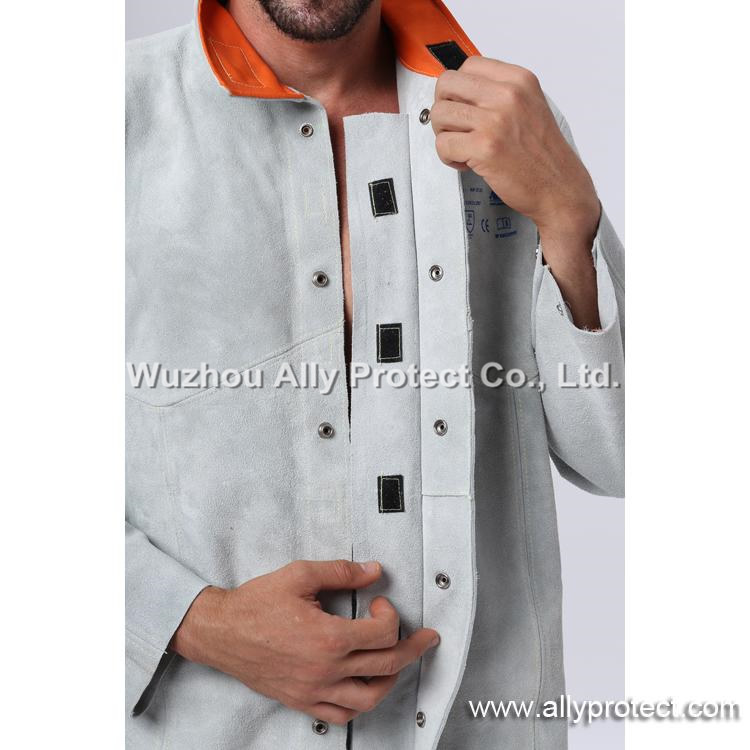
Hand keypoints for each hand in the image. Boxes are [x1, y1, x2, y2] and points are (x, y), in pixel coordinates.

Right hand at [171, 560, 439, 725]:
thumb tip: (373, 571)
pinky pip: (341, 715)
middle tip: (426, 638)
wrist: (221, 632)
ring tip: (397, 663)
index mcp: (328, 637)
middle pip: (387, 665)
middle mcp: (326, 668)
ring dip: (392, 679)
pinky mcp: (303, 700)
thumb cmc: (255, 604)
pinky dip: (360, 704)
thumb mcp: (299, 575)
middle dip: (414, 649)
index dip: (390, 613)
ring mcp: (315, 689)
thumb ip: (341, 572)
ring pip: (370, 697)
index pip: (383, 632)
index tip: (379, 602)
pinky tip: (365, 687)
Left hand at [431, 55, 598, 246]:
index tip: (464, 107)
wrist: (559, 188)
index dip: (458, 90)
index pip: (468, 65)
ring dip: (444, 134)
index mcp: (519, 80)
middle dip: (444, 108)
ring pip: (439, 114)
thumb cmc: (543, 155)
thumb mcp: (529, 107)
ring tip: (462, 147)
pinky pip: (443, 144)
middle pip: (447, 84)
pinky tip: (466, 162)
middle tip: (455, 127)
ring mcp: (495, 120)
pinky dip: (448, 157)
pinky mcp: (484, 147)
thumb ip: (499, 94)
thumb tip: (461, 92)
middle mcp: (507, 95)